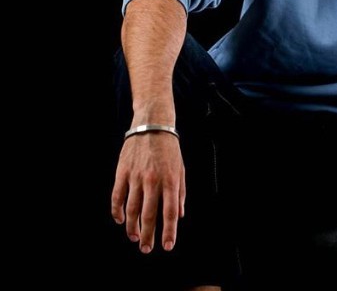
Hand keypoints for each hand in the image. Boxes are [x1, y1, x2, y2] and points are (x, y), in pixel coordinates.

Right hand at [111, 132, 185, 252]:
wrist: (153, 124)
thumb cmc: (169, 148)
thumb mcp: (181, 168)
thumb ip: (180, 193)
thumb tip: (179, 215)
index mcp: (170, 180)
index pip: (169, 213)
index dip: (168, 232)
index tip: (167, 246)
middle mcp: (153, 180)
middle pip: (148, 216)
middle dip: (148, 236)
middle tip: (146, 249)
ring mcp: (136, 177)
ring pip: (131, 210)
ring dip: (132, 228)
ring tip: (134, 237)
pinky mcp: (122, 172)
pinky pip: (117, 197)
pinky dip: (117, 211)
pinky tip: (120, 220)